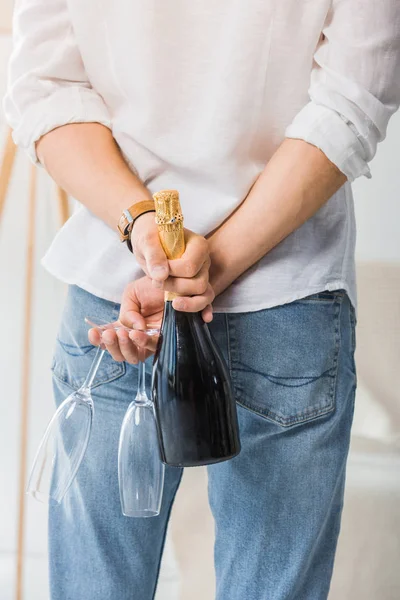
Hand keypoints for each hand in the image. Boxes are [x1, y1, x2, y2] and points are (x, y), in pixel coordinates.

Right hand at [88, 276, 212, 363]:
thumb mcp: (132, 295)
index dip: (98, 340)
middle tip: (110, 334)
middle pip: (120, 354)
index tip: (93, 332)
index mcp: (124, 327)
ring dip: (125, 347)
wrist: (173, 281)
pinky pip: (152, 348)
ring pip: (134, 356)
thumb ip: (127, 313)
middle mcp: (136, 337)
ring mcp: (150, 341)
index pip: (107, 340)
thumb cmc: (152, 287)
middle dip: (112, 346)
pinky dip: (142, 342)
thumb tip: (132, 329)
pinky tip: (137, 334)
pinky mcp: (165, 341)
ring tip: (124, 334)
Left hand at [131, 213, 213, 308]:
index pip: (190, 267)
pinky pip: (204, 301)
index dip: (172, 272)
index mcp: (198, 246)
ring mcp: (202, 274)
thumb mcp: (146, 241)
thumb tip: (161, 275)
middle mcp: (204, 261)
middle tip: (157, 281)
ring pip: (203, 295)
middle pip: (198, 283)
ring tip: (169, 299)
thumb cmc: (149, 236)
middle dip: (175, 287)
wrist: (148, 241)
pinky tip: (198, 316)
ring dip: (185, 300)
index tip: (157, 268)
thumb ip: (154, 256)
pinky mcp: (196, 286)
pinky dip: (199, 309)